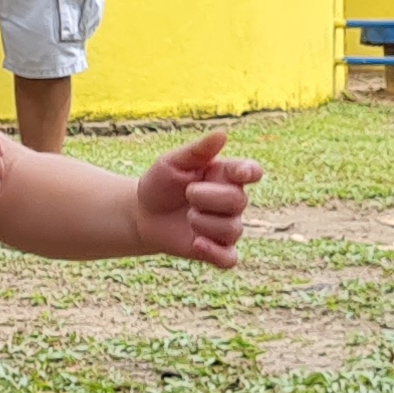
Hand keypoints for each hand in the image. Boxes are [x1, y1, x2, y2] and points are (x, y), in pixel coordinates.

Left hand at [133, 129, 261, 267]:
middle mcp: (232, 201)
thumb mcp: (172, 162)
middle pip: (238, 201)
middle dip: (208, 197)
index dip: (249, 172)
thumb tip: (223, 134)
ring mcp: (226, 226)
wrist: (143, 213)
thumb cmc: (161, 183)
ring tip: (187, 216)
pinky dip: (215, 253)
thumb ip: (198, 151)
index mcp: (226, 175)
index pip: (250, 172)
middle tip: (188, 193)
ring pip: (233, 229)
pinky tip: (196, 243)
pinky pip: (229, 258)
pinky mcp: (216, 249)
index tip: (239, 172)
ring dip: (204, 222)